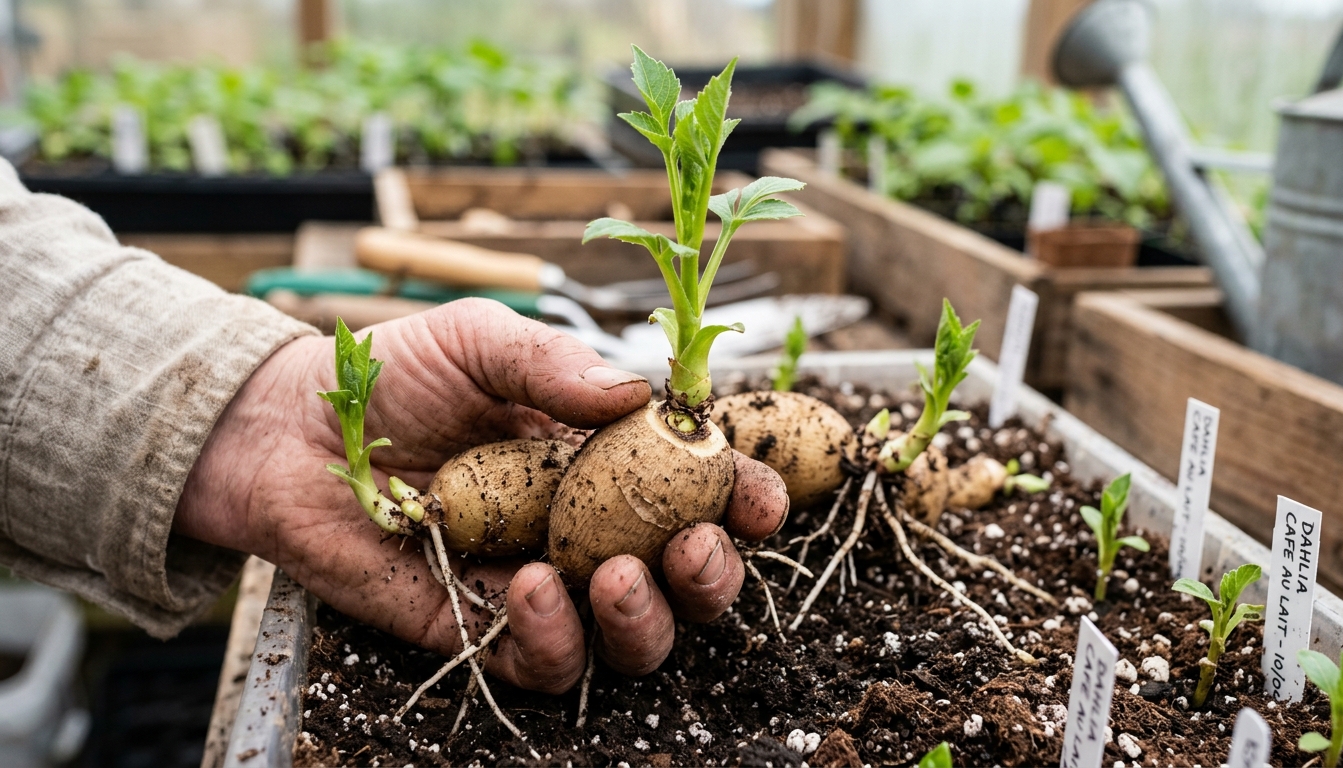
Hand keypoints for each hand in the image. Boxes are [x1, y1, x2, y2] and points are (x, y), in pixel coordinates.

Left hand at [174, 298, 788, 692]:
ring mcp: (541, 585)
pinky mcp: (479, 629)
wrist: (292, 428)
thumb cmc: (396, 375)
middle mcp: (589, 530)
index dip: (744, 501)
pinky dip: (551, 637)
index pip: (699, 491)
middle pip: (686, 582)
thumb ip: (551, 363)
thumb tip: (636, 392)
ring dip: (643, 619)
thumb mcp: (480, 341)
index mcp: (609, 460)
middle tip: (691, 549)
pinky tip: (523, 586)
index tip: (759, 498)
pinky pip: (542, 662)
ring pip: (631, 639)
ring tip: (614, 575)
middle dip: (711, 577)